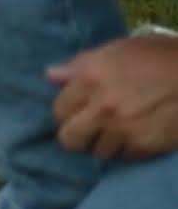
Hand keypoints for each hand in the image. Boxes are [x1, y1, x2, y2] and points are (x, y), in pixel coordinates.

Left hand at [49, 35, 177, 160]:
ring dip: (108, 145)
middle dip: (79, 136)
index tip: (78, 113)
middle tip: (92, 129)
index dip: (67, 113)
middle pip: (70, 139)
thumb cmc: (158, 56)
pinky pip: (126, 158)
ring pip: (99, 152)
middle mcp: (101, 106)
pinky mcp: (144, 145)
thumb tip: (51, 76)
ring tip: (121, 132)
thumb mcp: (116, 50)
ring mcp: (122, 129)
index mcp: (89, 78)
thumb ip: (80, 65)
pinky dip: (131, 151)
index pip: (58, 111)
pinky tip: (139, 136)